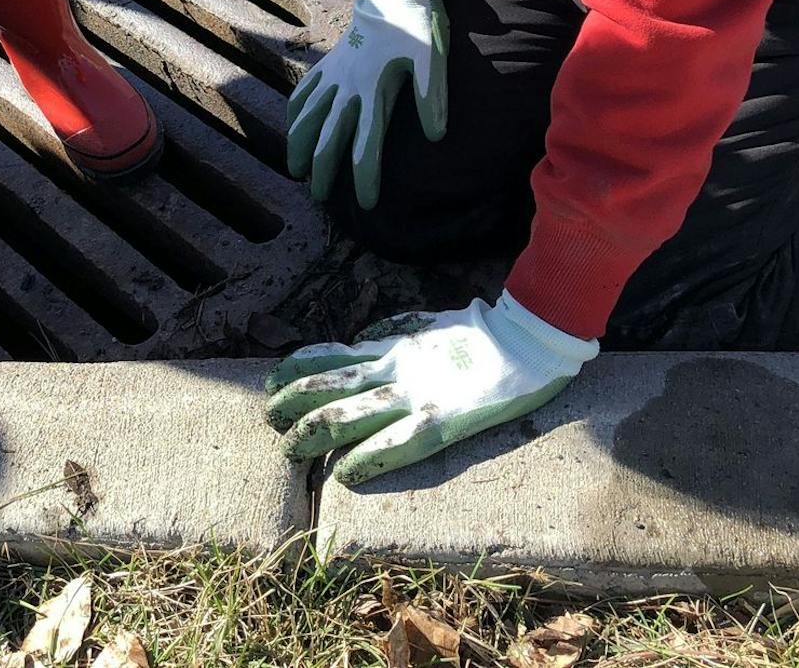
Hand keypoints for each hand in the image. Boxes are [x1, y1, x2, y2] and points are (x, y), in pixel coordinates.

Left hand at [265, 294, 594, 485]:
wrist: (527, 338)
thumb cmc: (480, 332)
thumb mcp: (426, 323)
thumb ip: (392, 330)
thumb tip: (360, 341)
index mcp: (391, 346)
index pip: (330, 356)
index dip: (295, 369)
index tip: (271, 381)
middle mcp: (394, 369)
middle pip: (328, 388)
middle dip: (292, 405)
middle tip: (270, 422)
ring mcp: (415, 395)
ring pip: (349, 415)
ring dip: (314, 434)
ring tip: (290, 450)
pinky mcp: (442, 421)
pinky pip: (396, 443)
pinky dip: (367, 459)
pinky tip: (346, 475)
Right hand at [284, 0, 447, 208]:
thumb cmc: (417, 23)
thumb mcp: (432, 57)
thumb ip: (431, 96)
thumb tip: (436, 136)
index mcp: (374, 90)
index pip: (366, 144)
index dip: (365, 177)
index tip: (367, 204)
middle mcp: (348, 87)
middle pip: (329, 137)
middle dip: (324, 171)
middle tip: (320, 199)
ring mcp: (335, 74)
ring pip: (309, 117)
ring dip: (300, 145)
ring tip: (296, 171)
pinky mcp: (331, 62)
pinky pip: (306, 90)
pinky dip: (296, 111)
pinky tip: (293, 124)